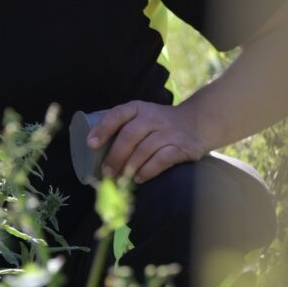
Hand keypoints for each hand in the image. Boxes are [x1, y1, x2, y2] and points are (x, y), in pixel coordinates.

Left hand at [87, 101, 207, 183]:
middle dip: (115, 156)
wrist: (196, 122)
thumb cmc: (157, 124)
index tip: (91, 144)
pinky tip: (139, 178)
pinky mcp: (184, 146)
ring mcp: (169, 131)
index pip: (117, 115)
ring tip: (120, 178)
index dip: (103, 129)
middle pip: (130, 135)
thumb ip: (121, 126)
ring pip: (145, 149)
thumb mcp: (140, 116)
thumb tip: (91, 149)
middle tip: (106, 172)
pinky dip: (148, 170)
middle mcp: (153, 116)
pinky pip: (163, 159)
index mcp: (137, 108)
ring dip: (130, 166)